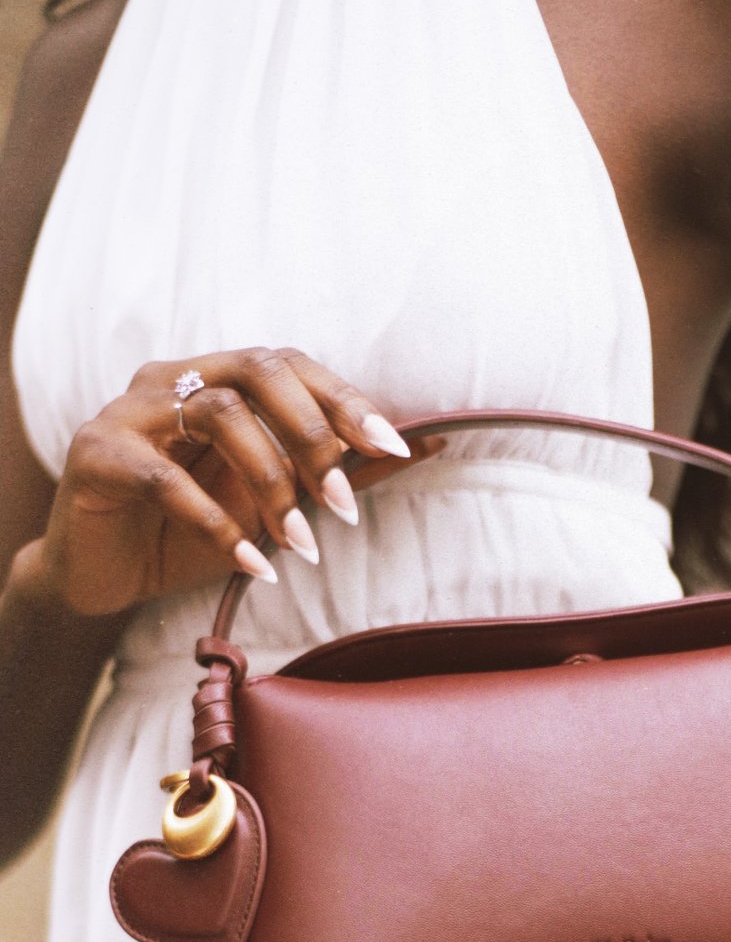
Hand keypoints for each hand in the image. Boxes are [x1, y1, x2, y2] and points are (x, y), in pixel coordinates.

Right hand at [20, 347, 439, 615]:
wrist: (102, 576)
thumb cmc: (189, 535)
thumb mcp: (273, 506)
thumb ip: (338, 474)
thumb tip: (422, 447)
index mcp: (218, 380)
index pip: (291, 365)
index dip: (345, 400)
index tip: (396, 446)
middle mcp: (174, 380)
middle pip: (258, 369)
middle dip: (313, 434)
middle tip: (342, 504)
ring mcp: (132, 411)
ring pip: (219, 413)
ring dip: (272, 481)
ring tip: (299, 542)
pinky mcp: (97, 453)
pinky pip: (165, 479)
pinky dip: (216, 523)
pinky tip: (250, 562)